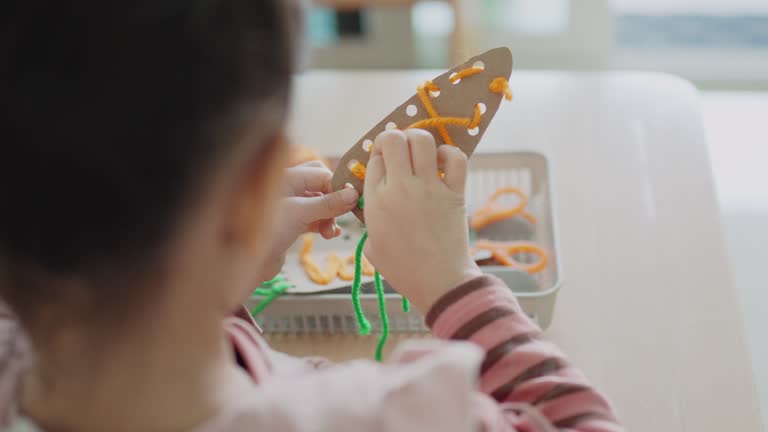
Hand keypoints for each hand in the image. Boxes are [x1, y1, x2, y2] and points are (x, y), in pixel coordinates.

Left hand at [261, 161, 358, 279]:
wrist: (242, 261)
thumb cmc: (266, 230)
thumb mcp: (300, 213)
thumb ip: (328, 203)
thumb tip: (353, 195)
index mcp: (287, 177)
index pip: (322, 173)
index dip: (339, 187)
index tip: (354, 200)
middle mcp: (287, 188)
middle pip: (321, 185)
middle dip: (335, 199)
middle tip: (345, 212)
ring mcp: (289, 206)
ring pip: (318, 204)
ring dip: (330, 216)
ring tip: (331, 232)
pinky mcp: (290, 224)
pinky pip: (313, 218)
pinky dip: (323, 225)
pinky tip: (330, 234)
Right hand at [363, 130, 481, 312]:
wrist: (440, 283)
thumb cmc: (404, 270)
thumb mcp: (373, 245)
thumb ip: (370, 220)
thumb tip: (376, 203)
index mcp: (375, 201)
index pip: (373, 160)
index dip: (378, 158)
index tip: (384, 165)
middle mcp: (400, 188)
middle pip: (393, 140)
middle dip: (394, 138)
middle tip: (399, 149)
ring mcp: (429, 188)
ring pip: (422, 140)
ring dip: (418, 138)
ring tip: (419, 149)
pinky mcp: (454, 193)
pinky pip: (455, 159)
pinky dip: (449, 154)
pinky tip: (443, 162)